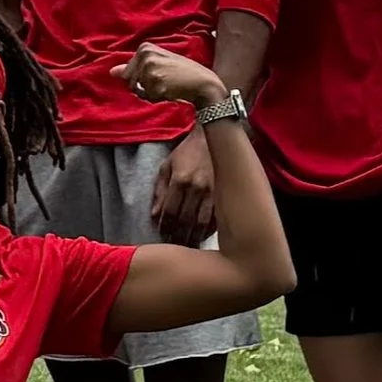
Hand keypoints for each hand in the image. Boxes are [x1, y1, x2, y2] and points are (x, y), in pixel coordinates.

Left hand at [116, 40, 226, 109]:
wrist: (203, 82)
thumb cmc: (182, 72)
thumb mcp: (159, 63)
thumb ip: (135, 66)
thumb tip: (111, 72)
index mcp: (144, 48)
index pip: (127, 72)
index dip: (141, 79)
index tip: (159, 73)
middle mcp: (145, 56)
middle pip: (129, 82)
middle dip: (144, 87)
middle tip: (164, 81)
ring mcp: (150, 70)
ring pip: (138, 91)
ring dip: (151, 94)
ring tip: (168, 85)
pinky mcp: (156, 84)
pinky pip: (148, 98)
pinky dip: (158, 99)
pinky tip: (171, 91)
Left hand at [150, 128, 216, 244]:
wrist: (213, 137)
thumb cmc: (187, 152)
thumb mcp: (167, 166)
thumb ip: (160, 191)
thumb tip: (155, 215)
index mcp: (180, 180)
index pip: (170, 212)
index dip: (165, 226)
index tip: (162, 233)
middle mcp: (197, 188)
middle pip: (185, 221)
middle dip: (178, 235)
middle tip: (174, 242)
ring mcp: (214, 192)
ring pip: (203, 223)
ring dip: (194, 237)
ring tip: (188, 244)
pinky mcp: (226, 194)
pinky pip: (218, 218)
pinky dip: (210, 230)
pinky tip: (204, 235)